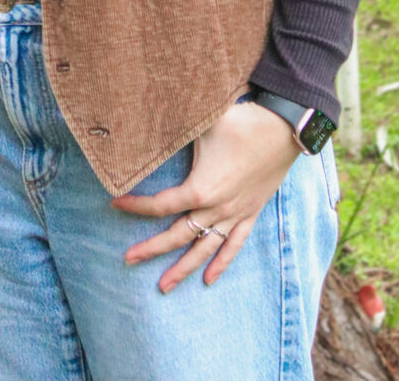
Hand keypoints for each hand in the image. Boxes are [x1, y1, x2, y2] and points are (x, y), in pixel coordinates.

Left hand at [110, 99, 298, 290]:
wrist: (283, 129)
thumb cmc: (240, 123)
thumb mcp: (202, 121)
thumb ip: (175, 124)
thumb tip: (145, 111)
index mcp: (200, 188)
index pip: (161, 205)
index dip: (136, 206)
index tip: (115, 202)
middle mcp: (216, 208)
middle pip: (178, 235)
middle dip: (151, 249)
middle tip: (128, 259)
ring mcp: (234, 214)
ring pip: (204, 249)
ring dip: (183, 268)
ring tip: (164, 286)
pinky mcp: (250, 213)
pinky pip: (234, 245)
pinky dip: (221, 263)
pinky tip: (209, 279)